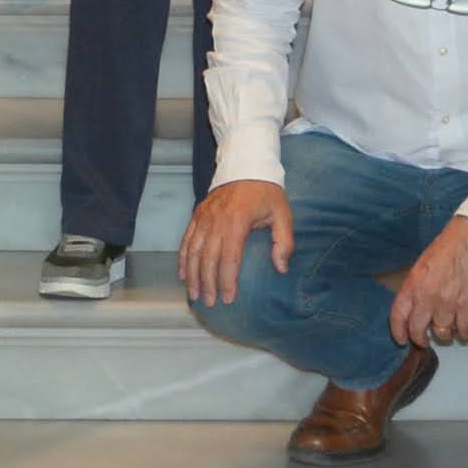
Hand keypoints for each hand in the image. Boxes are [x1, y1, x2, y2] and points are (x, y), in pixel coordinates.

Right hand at [178, 179, 292, 307]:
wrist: (247, 165)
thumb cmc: (266, 192)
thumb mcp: (283, 214)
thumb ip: (284, 242)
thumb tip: (281, 268)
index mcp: (237, 221)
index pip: (229, 258)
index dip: (227, 281)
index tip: (228, 299)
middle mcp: (216, 220)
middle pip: (208, 258)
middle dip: (207, 283)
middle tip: (210, 303)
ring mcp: (204, 217)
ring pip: (193, 250)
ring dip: (192, 274)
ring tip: (194, 294)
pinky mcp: (198, 214)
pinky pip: (187, 239)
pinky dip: (183, 258)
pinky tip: (183, 274)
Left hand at [388, 214, 467, 349]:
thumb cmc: (448, 245)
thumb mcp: (422, 263)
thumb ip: (417, 285)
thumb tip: (416, 304)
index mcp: (413, 284)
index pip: (398, 315)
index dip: (398, 331)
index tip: (401, 339)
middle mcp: (428, 296)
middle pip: (418, 329)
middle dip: (420, 339)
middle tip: (423, 341)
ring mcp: (449, 302)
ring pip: (442, 332)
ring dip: (443, 335)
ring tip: (446, 332)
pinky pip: (464, 328)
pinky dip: (464, 333)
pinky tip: (463, 332)